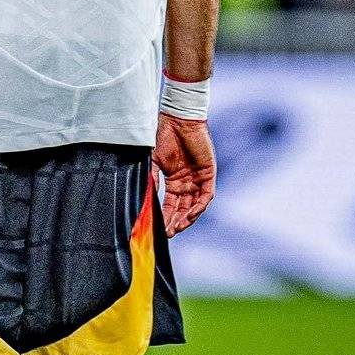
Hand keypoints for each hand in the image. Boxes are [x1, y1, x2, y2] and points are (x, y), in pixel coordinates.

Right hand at [154, 112, 215, 235]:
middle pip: (183, 208)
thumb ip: (151, 180)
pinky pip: (206, 195)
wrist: (177, 120)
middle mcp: (187, 182)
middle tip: (168, 234)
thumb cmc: (163, 136)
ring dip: (187, 218)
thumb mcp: (152, 162)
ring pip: (195, 205)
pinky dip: (199, 206)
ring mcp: (199, 178)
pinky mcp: (209, 174)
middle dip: (175, 222)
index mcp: (174, 180)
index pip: (170, 204)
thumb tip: (145, 200)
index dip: (165, 217)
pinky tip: (190, 215)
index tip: (159, 229)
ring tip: (178, 228)